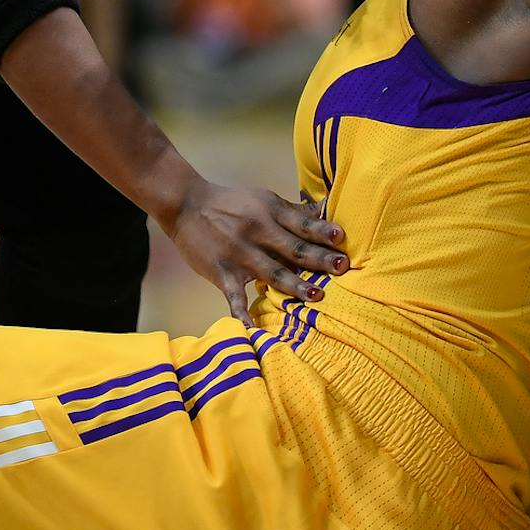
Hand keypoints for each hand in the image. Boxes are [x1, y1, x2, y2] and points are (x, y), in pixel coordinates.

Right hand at [165, 179, 347, 324]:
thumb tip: (325, 210)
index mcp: (271, 213)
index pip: (302, 224)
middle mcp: (258, 233)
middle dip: (319, 259)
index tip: (341, 238)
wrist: (187, 205)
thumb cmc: (232, 203)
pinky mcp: (222, 273)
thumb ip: (293, 211)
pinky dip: (242, 314)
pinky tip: (254, 330)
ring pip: (272, 272)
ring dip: (295, 285)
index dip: (322, 230)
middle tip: (342, 267)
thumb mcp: (265, 199)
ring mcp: (240, 255)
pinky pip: (234, 297)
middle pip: (293, 249)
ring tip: (317, 295)